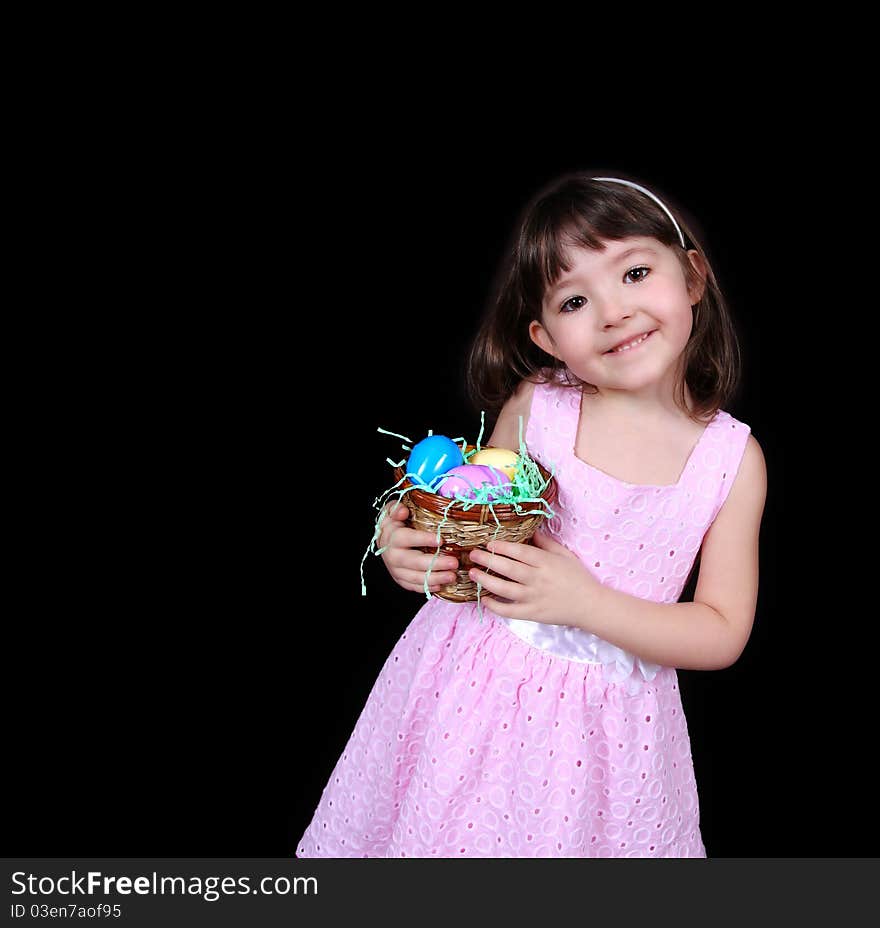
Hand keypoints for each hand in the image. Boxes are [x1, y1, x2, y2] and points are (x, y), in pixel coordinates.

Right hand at [376, 502, 458, 593]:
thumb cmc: (394, 523)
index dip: (423, 539)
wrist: (383, 539)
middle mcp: (393, 556)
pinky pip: (413, 586)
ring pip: (415, 577)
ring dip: (435, 578)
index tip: (441, 540)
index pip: (407, 538)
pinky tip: (441, 585)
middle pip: (414, 562)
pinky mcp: (400, 579)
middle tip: (454, 563)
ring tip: (452, 576)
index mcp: (392, 537)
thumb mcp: (392, 511)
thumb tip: (403, 511)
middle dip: (435, 564)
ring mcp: (396, 570)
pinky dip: (426, 587)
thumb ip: (397, 508)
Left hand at [468, 530, 600, 625]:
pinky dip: (494, 606)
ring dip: (485, 580)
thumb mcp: (565, 555)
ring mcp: (534, 598)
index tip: (488, 543)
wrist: (590, 606)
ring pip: (504, 589)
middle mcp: (538, 579)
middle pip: (507, 568)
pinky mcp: (532, 614)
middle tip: (472, 554)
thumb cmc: (578, 578)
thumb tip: (530, 530)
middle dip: (487, 560)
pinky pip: (509, 611)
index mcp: (546, 562)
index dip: (502, 547)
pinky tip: (484, 599)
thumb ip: (546, 543)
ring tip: (473, 573)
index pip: (519, 552)